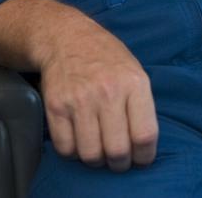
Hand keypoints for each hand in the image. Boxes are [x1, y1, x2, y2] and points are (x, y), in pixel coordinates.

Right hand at [37, 13, 158, 171]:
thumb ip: (142, 105)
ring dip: (96, 160)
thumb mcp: (135, 71)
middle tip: (118, 159)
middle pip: (118, 150)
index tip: (141, 158)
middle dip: (120, 163)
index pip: (145, 135)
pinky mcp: (56, 106)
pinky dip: (73, 152)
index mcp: (134, 83)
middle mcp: (108, 92)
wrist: (67, 37)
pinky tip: (79, 140)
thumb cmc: (106, 58)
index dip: (145, 156)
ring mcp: (80, 99)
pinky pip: (66, 148)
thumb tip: (144, 146)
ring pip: (91, 154)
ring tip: (98, 150)